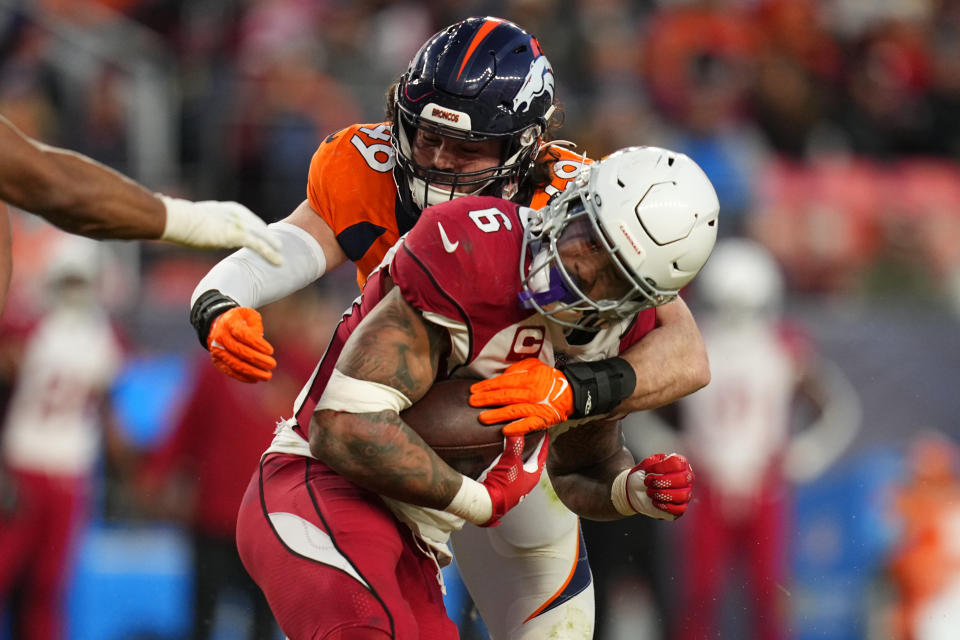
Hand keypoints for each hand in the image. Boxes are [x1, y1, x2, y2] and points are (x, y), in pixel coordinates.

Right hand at [160, 196, 282, 265]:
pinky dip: (269, 253)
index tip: (260, 230)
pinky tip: (279, 261)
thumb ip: (192, 223)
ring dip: (272, 244)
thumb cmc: (172, 219)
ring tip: (282, 253)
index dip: (253, 224)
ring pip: (259, 234)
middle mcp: (230, 212)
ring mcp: (232, 222)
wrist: (173, 219)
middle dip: (265, 233)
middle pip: (253, 223)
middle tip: (277, 242)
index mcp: (219, 207)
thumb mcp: (186, 220)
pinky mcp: (233, 234)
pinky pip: (257, 245)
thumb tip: (179, 226)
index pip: (242, 215)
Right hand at [208, 307, 276, 382]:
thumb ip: (255, 324)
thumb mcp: (248, 315)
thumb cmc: (240, 321)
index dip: (258, 344)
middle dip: (258, 360)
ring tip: (267, 376)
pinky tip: (255, 379)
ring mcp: (217, 350)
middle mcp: (220, 337)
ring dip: (253, 372)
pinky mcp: (217, 361)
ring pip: (235, 364)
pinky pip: (230, 371)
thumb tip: (260, 339)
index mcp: (229, 323)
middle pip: (240, 351)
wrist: (219, 326)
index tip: (271, 351)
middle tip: (273, 364)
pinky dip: (243, 377)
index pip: (244, 335)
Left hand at [469, 359, 572, 434]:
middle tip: (472, 402)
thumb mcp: (534, 365)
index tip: (474, 390)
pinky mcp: (542, 420)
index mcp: (529, 378)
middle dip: (487, 399)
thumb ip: (517, 369)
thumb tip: (500, 376)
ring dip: (497, 415)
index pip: (504, 382)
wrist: (570, 393)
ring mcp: (537, 407)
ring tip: (482, 418)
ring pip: (514, 411)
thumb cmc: (549, 378)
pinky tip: (504, 430)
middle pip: (506, 396)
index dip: (487, 386)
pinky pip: (528, 425)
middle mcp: (532, 393)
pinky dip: (517, 428)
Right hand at [478, 433, 548, 525]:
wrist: (487, 502)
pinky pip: (510, 468)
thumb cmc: (503, 484)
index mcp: (533, 476)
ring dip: (520, 454)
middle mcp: (526, 482)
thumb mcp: (511, 462)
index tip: (545, 432)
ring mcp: (515, 484)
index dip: (543, 443)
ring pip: (521, 465)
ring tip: (518, 443)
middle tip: (533, 436)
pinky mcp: (504, 485)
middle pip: (533, 461)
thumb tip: (518, 429)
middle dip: (532, 448)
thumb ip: (515, 444)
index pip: (542, 456)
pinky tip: (504, 456)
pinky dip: (510, 460)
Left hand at [619, 453, 693, 520]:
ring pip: (682, 495)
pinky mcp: (681, 508)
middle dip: (662, 481)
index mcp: (680, 464)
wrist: (635, 489)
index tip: (647, 471)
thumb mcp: (646, 464)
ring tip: (649, 492)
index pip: (678, 463)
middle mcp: (686, 478)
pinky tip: (655, 502)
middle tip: (648, 482)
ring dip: (662, 494)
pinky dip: (665, 506)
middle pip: (683, 479)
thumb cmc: (643, 475)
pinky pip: (680, 509)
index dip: (661, 467)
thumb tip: (661, 465)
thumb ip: (653, 462)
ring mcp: (685, 493)